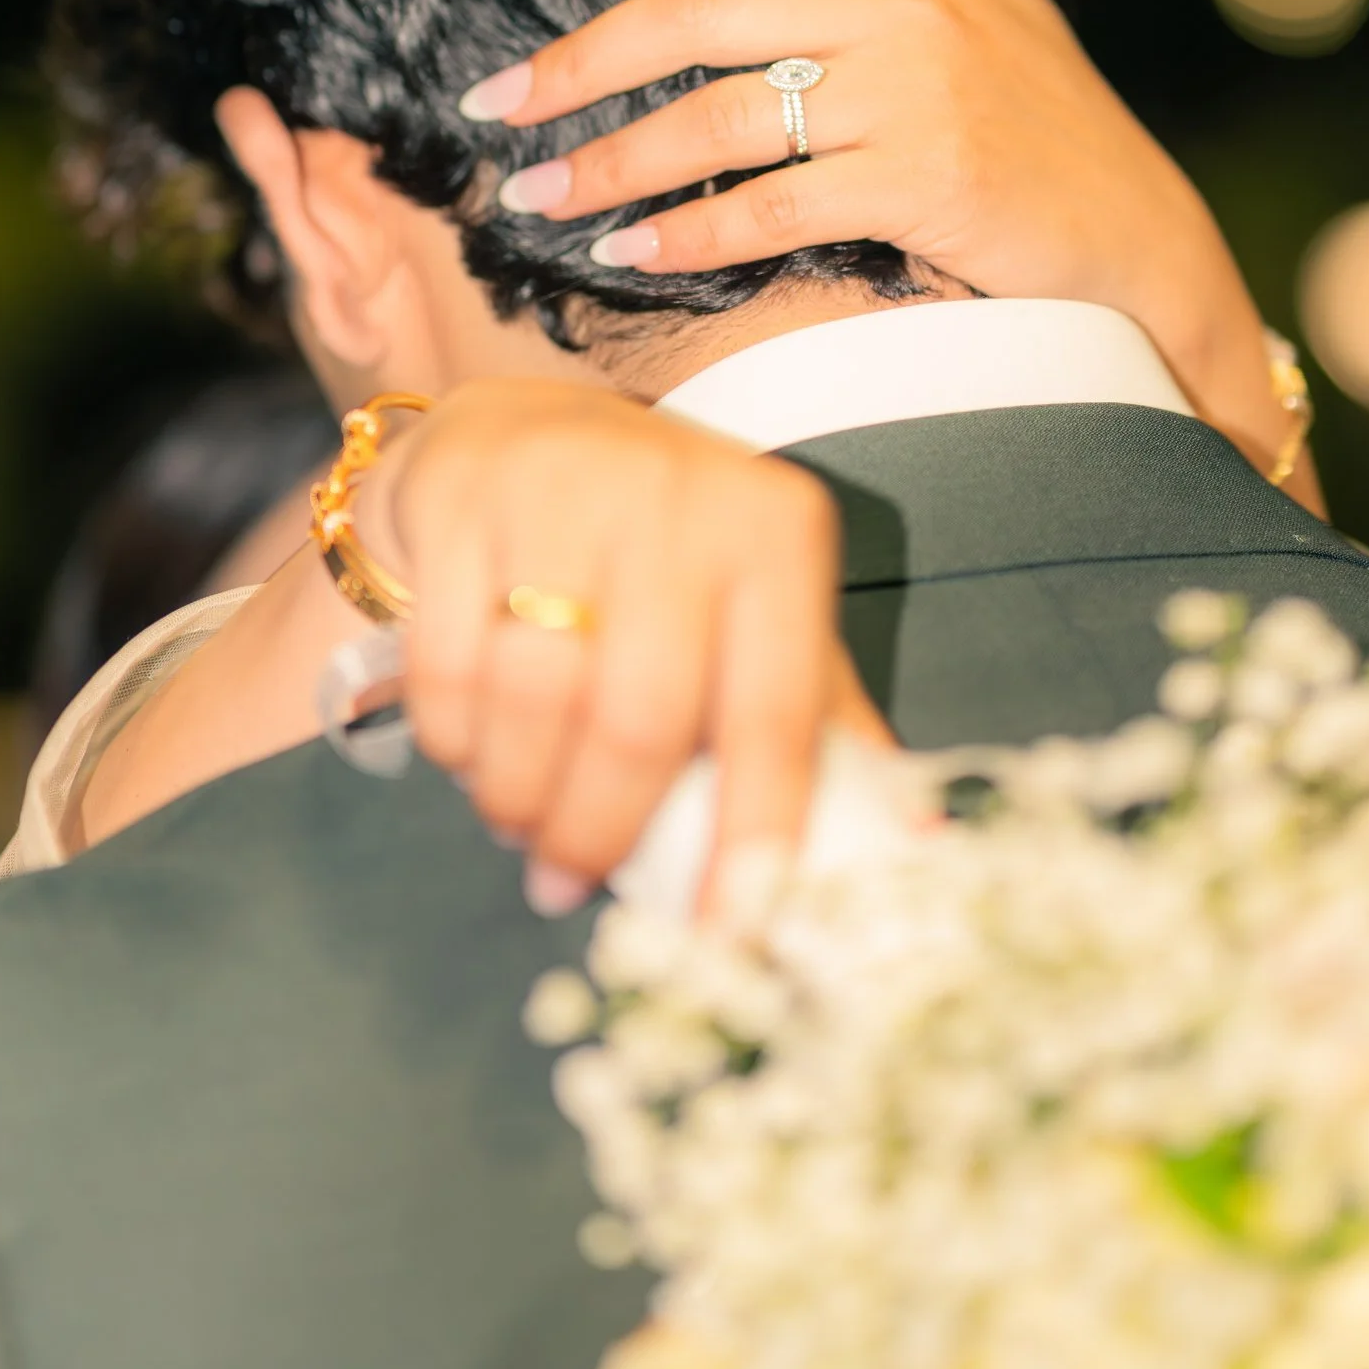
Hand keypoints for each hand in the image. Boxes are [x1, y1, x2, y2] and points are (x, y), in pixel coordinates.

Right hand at [78, 381, 888, 913]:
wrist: (534, 433)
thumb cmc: (669, 559)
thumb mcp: (761, 616)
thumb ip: (826, 730)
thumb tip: (920, 850)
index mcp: (778, 536)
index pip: (776, 716)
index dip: (756, 838)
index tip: (728, 935)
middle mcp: (683, 501)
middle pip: (638, 720)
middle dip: (598, 832)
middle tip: (568, 883)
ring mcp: (568, 490)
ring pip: (533, 701)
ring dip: (517, 798)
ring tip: (520, 822)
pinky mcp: (467, 500)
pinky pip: (447, 667)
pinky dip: (454, 740)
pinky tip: (471, 752)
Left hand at [461, 0, 1318, 498]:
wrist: (1136, 240)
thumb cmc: (1046, 108)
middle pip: (695, 9)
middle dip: (577, 60)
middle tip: (492, 105)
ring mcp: (913, 89)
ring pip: (718, 117)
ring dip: (610, 162)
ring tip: (534, 195)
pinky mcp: (923, 179)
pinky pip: (770, 206)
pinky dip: (687, 235)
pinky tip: (629, 252)